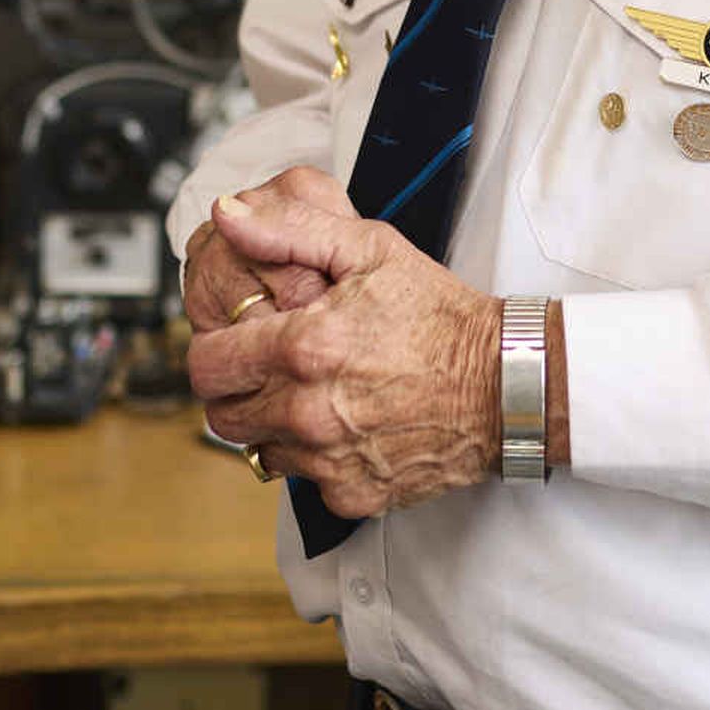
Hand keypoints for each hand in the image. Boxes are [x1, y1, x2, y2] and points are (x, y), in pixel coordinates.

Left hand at [188, 179, 501, 519]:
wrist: (503, 384)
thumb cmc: (441, 316)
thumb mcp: (369, 249)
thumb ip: (289, 228)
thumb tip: (228, 216)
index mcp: (303, 348)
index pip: (206, 364)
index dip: (213, 349)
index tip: (236, 342)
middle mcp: (308, 411)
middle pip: (222, 414)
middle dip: (235, 389)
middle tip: (268, 369)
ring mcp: (328, 459)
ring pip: (259, 449)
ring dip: (273, 424)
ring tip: (312, 394)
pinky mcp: (351, 494)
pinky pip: (305, 482)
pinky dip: (316, 457)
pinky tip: (346, 426)